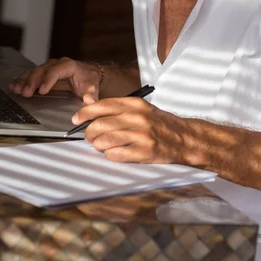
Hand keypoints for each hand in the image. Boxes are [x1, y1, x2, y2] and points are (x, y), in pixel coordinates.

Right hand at [9, 57, 101, 103]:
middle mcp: (56, 64)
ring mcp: (48, 68)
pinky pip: (30, 75)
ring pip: (33, 72)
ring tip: (16, 90)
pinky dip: (22, 80)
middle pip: (41, 70)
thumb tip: (91, 101)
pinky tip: (13, 86)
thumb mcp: (91, 87)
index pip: (56, 70)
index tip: (42, 90)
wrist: (86, 75)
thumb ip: (91, 94)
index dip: (48, 79)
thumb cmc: (88, 81)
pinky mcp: (42, 73)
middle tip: (25, 92)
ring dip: (24, 81)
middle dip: (32, 81)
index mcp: (68, 66)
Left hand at [72, 97, 187, 162]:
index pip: (102, 105)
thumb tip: (89, 109)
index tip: (76, 119)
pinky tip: (115, 153)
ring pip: (104, 141)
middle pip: (99, 125)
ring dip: (98, 145)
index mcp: (135, 104)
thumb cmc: (160, 124)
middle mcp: (137, 118)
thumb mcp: (141, 109)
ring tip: (103, 146)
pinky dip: (110, 155)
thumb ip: (117, 108)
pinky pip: (115, 155)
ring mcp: (141, 135)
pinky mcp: (144, 152)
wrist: (185, 139)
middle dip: (89, 133)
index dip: (85, 113)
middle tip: (90, 137)